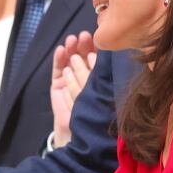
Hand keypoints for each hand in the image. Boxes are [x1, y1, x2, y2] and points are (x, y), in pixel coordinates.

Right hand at [50, 32, 96, 148]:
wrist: (80, 136)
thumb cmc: (98, 116)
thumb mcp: (106, 94)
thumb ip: (107, 78)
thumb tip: (114, 59)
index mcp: (100, 79)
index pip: (100, 60)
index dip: (100, 49)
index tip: (102, 40)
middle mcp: (85, 77)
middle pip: (85, 56)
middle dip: (85, 46)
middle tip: (86, 36)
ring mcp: (70, 80)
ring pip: (71, 60)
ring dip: (72, 49)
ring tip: (73, 40)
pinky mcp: (57, 85)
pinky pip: (58, 69)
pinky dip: (59, 59)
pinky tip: (62, 49)